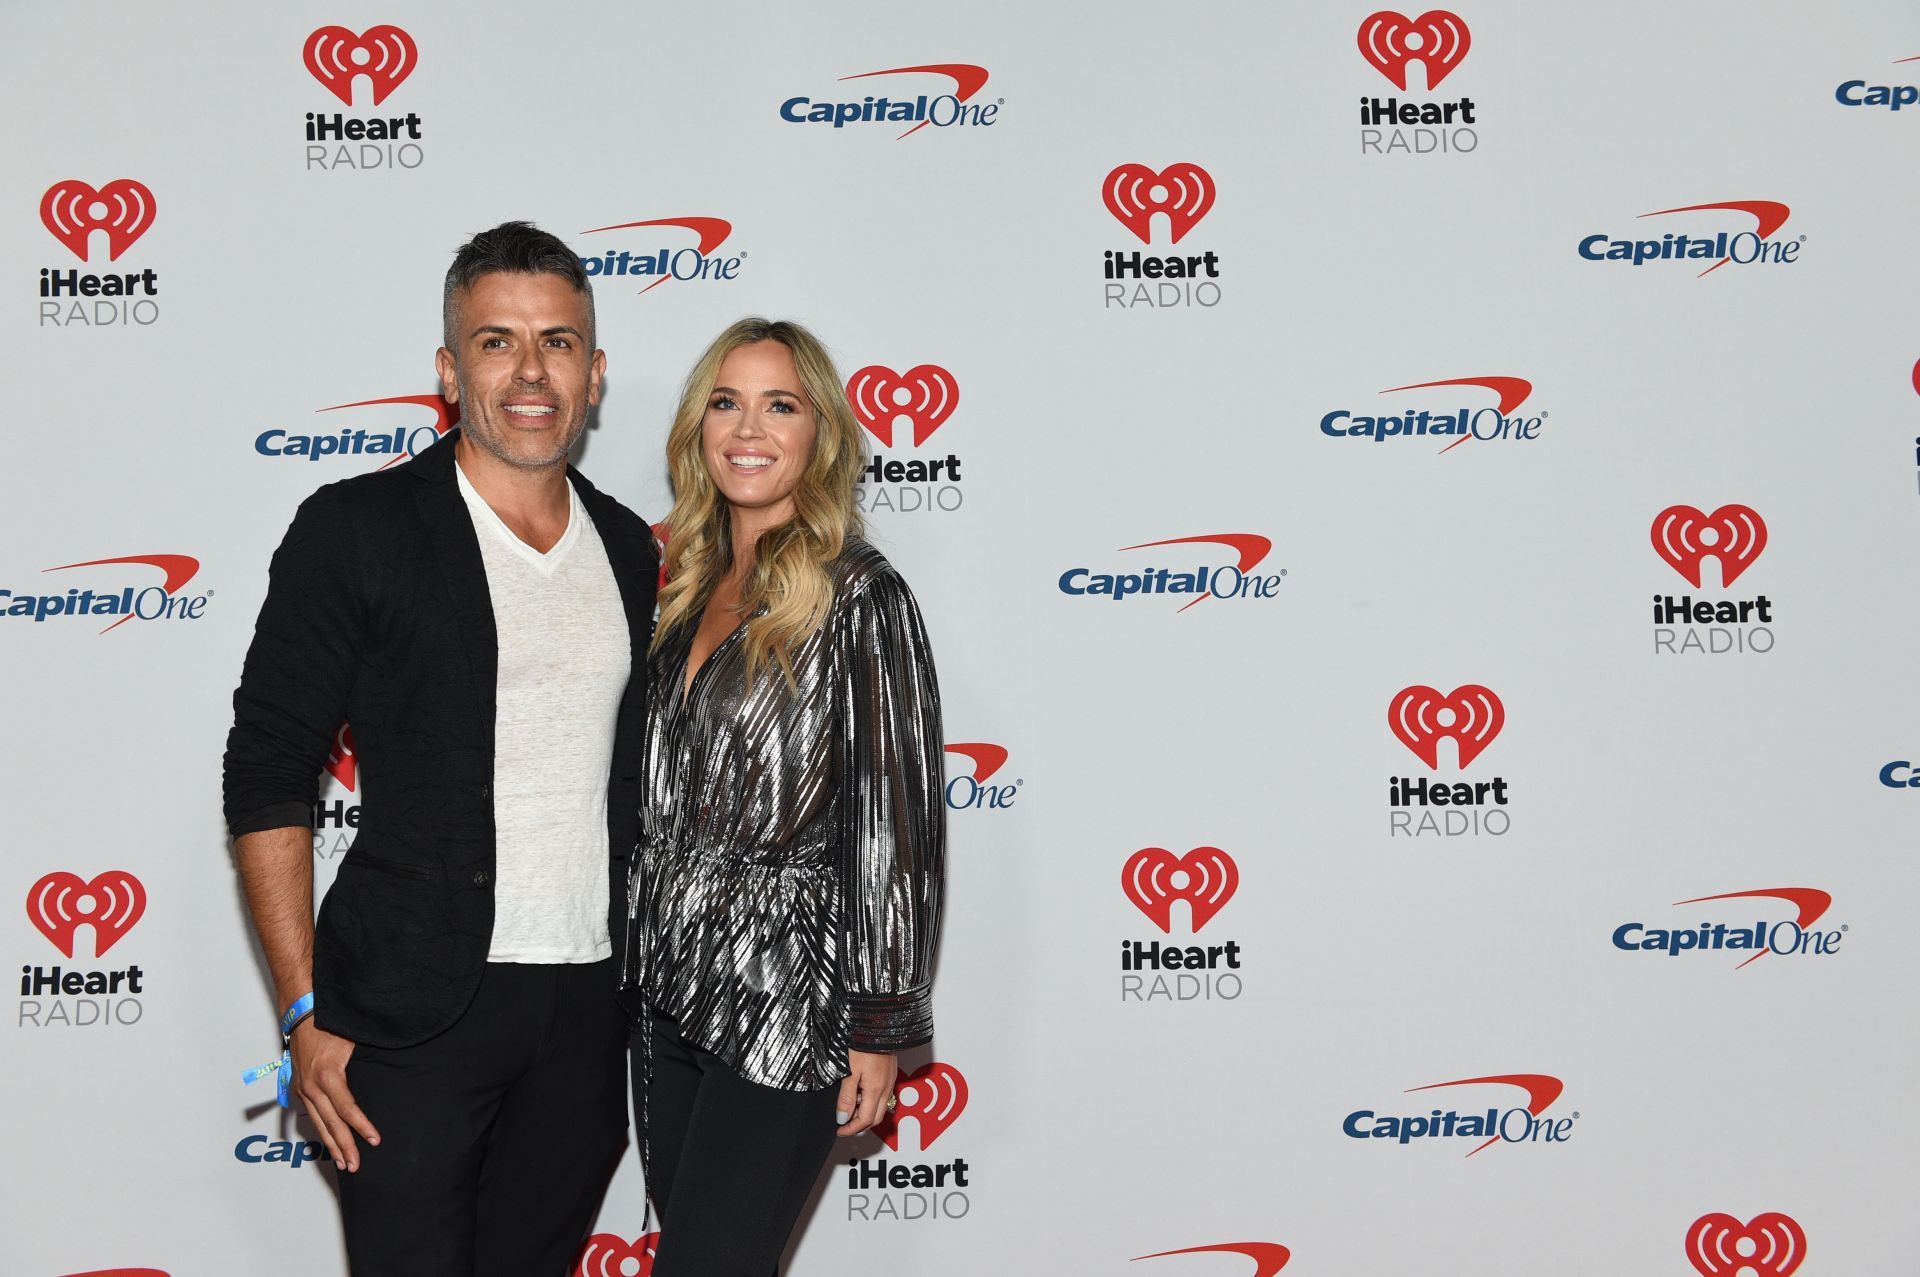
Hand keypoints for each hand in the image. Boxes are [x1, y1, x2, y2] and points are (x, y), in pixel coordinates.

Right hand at [290, 1018, 380, 1171]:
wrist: (302, 1014)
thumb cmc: (331, 1023)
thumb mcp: (354, 1039)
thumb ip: (368, 1060)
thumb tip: (392, 1071)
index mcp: (328, 1075)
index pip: (347, 1109)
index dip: (361, 1126)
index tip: (374, 1140)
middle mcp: (312, 1086)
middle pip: (331, 1123)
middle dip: (344, 1146)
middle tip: (355, 1166)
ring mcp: (303, 1088)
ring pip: (318, 1123)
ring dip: (330, 1144)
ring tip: (342, 1162)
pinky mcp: (300, 1087)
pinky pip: (312, 1114)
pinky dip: (321, 1130)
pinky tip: (329, 1141)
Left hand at [836, 1049, 898, 1136]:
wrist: (877, 1023)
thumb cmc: (862, 1043)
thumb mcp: (849, 1072)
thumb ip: (846, 1097)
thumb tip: (842, 1118)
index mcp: (876, 1089)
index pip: (866, 1120)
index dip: (851, 1129)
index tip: (839, 1131)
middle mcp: (886, 1087)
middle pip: (875, 1118)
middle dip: (859, 1125)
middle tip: (843, 1124)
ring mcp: (890, 1081)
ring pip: (879, 1107)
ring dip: (864, 1113)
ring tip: (848, 1106)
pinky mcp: (890, 1074)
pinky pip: (882, 1095)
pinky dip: (870, 1101)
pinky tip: (858, 1092)